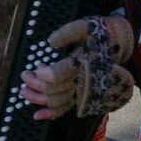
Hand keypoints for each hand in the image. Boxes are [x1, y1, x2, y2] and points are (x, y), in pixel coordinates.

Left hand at [19, 15, 134, 119]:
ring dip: (36, 98)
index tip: (37, 67)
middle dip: (34, 84)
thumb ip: (69, 32)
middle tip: (24, 75)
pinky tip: (37, 115)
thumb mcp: (86, 26)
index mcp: (82, 62)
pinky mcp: (81, 94)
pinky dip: (51, 114)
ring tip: (23, 90)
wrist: (116, 43)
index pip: (59, 74)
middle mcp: (82, 78)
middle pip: (54, 89)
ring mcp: (82, 88)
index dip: (43, 74)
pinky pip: (66, 109)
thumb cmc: (98, 33)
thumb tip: (51, 41)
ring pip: (56, 101)